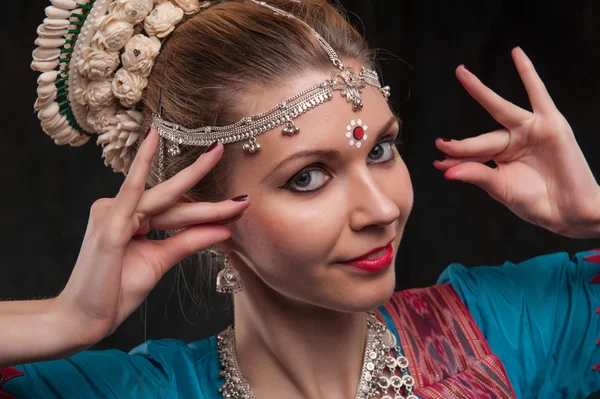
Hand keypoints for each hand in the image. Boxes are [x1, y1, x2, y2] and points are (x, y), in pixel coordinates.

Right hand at [54, 129, 248, 344]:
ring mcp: (112, 213)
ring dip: (199, 197)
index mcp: (130, 218)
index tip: (237, 202)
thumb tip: (225, 231)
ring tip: (220, 163)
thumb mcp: (160, 261)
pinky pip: (132, 192)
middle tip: (221, 149)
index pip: (175, 209)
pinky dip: (141, 166)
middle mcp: (120, 209)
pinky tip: (153, 140)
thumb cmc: (116, 291)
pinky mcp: (110, 224)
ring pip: (163, 199)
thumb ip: (188, 242)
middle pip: (171, 197)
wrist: (86, 320)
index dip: (207, 208)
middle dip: (199, 175)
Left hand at [434, 47, 599, 237]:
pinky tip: (516, 55)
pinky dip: (528, 74)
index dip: (457, 156)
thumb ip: (477, 175)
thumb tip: (447, 171)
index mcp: (500, 158)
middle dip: (461, 142)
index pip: (473, 153)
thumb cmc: (537, 203)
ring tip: (461, 74)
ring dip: (480, 91)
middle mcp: (513, 141)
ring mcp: (530, 130)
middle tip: (438, 141)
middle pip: (482, 137)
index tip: (438, 162)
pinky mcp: (550, 122)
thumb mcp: (502, 188)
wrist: (570, 210)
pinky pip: (538, 93)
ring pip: (500, 109)